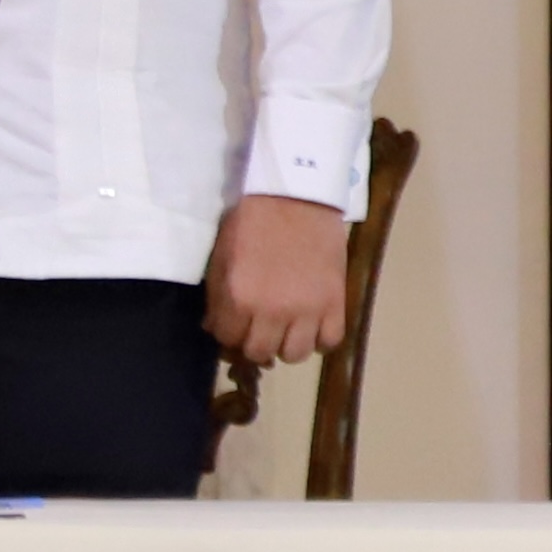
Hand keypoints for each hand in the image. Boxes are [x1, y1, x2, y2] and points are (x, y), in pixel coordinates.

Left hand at [208, 192, 355, 369]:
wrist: (297, 195)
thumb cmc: (253, 221)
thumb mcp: (222, 257)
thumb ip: (217, 297)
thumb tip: (216, 328)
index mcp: (238, 298)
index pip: (228, 340)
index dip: (230, 333)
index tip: (236, 323)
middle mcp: (271, 312)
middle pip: (260, 353)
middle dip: (256, 342)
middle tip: (261, 326)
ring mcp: (306, 311)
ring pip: (294, 355)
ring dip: (288, 344)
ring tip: (289, 326)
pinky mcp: (335, 303)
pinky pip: (328, 342)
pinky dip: (320, 338)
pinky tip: (313, 323)